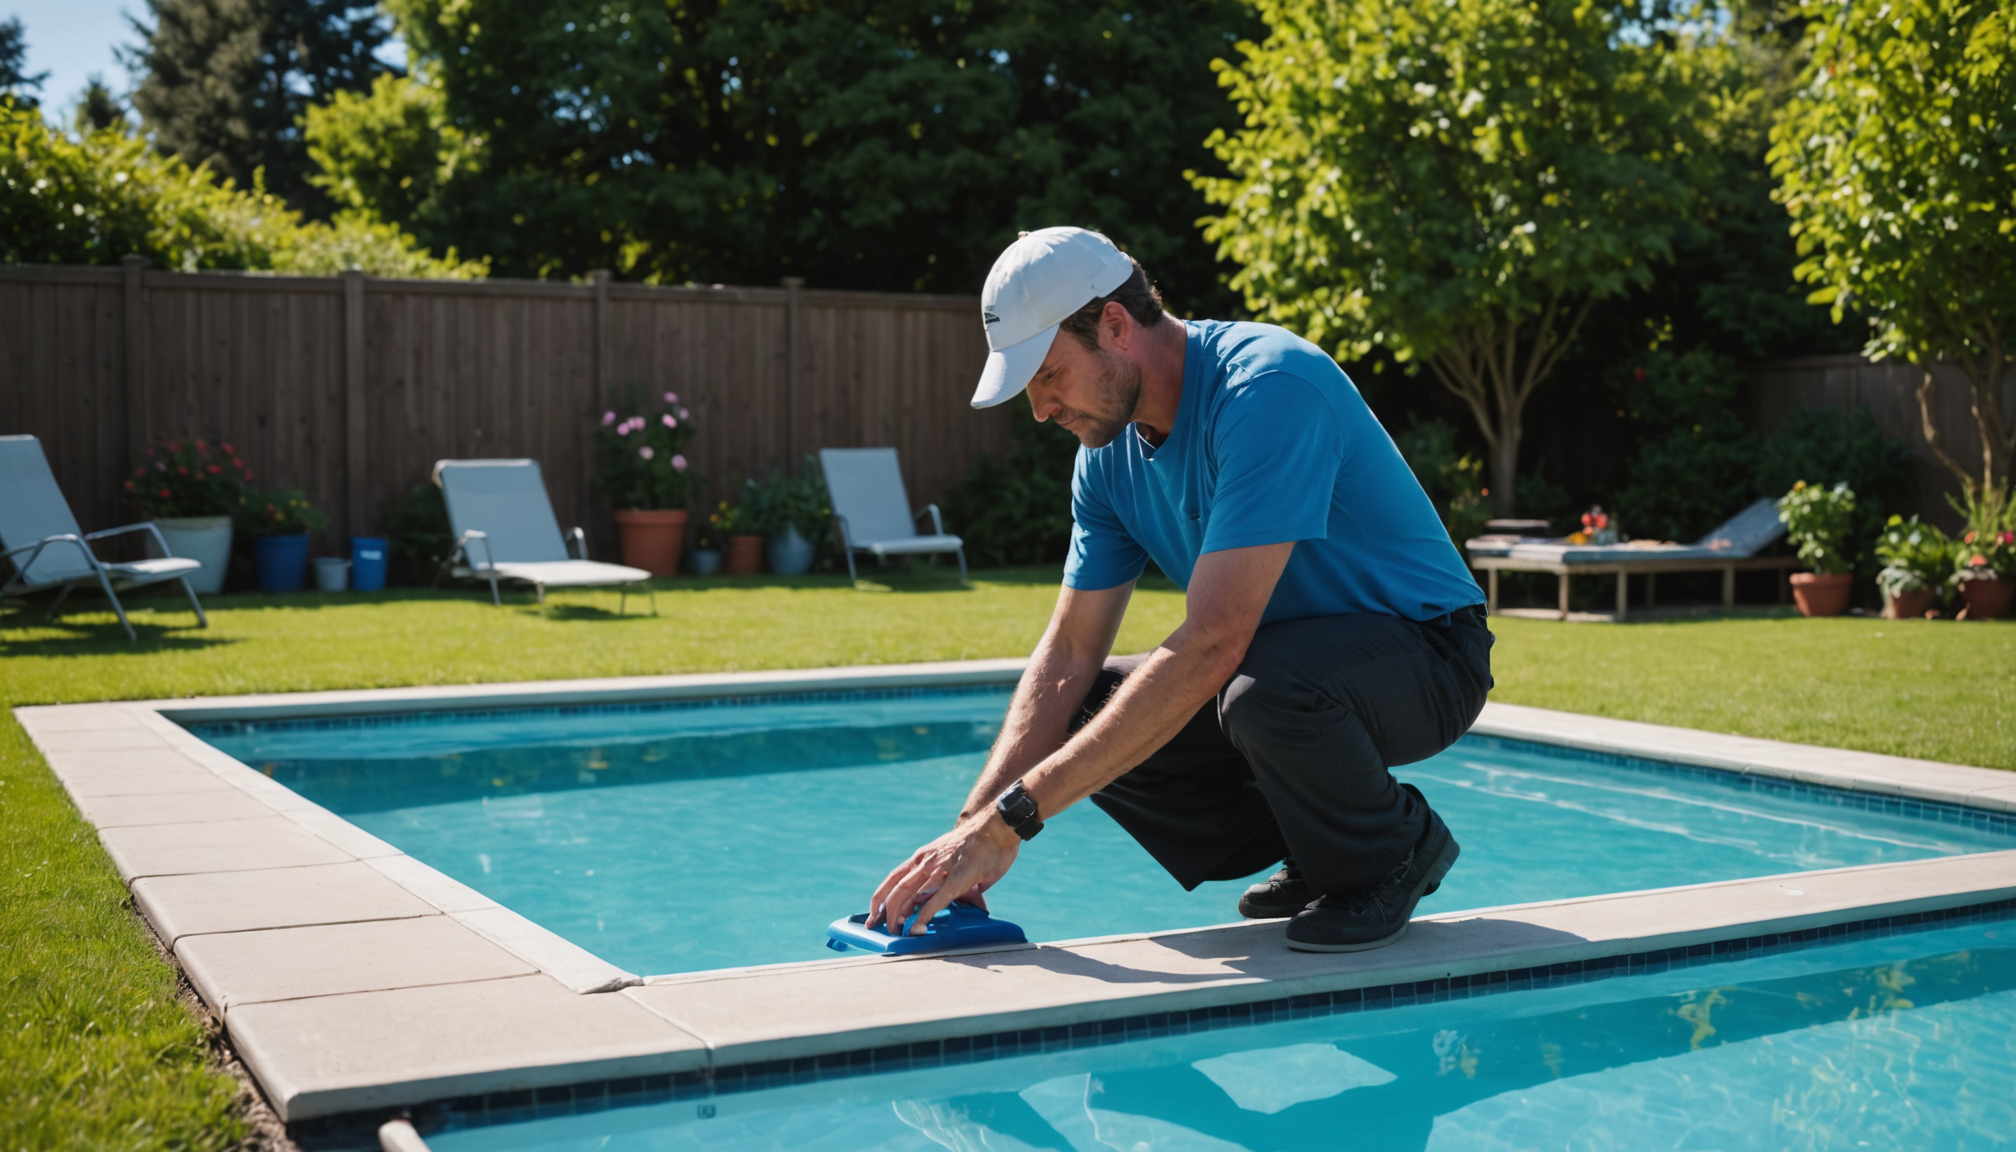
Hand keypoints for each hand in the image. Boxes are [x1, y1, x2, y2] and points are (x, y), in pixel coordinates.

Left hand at [870, 811, 1020, 935]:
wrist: (995, 825)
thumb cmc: (978, 843)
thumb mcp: (955, 861)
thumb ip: (953, 878)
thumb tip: (965, 897)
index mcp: (924, 856)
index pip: (894, 878)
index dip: (881, 897)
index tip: (874, 913)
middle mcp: (925, 861)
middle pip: (895, 888)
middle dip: (884, 911)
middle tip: (879, 928)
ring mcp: (939, 868)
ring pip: (907, 893)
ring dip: (898, 915)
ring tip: (897, 931)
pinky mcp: (957, 877)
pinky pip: (936, 899)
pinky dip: (923, 916)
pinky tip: (918, 928)